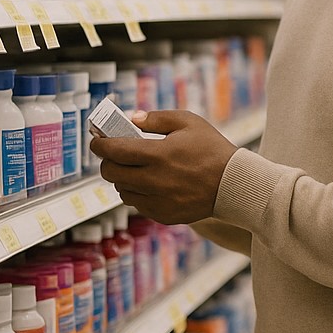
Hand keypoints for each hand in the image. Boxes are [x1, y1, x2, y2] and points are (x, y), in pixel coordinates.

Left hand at [90, 111, 237, 224]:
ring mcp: (157, 200)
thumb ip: (157, 118)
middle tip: (116, 155)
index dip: (99, 144)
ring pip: (122, 190)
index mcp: (158, 154)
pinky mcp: (163, 214)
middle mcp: (154, 179)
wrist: (234, 184)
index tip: (97, 141)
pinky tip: (152, 185)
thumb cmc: (213, 151)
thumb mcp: (190, 123)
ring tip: (138, 171)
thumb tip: (131, 119)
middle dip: (108, 161)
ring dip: (124, 179)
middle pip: (111, 172)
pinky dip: (139, 194)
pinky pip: (138, 205)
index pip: (113, 150)